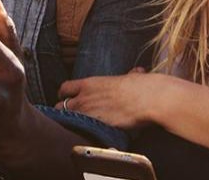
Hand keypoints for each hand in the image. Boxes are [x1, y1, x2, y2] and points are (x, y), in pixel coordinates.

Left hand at [57, 68, 174, 130]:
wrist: (148, 99)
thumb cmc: (141, 86)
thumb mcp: (130, 77)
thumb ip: (128, 76)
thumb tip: (137, 72)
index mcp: (89, 84)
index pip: (65, 88)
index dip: (65, 95)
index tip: (69, 99)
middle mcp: (84, 98)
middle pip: (61, 107)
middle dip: (64, 112)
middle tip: (72, 116)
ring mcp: (88, 114)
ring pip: (67, 121)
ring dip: (71, 124)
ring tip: (78, 128)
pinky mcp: (96, 127)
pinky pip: (81, 132)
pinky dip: (83, 134)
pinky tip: (89, 136)